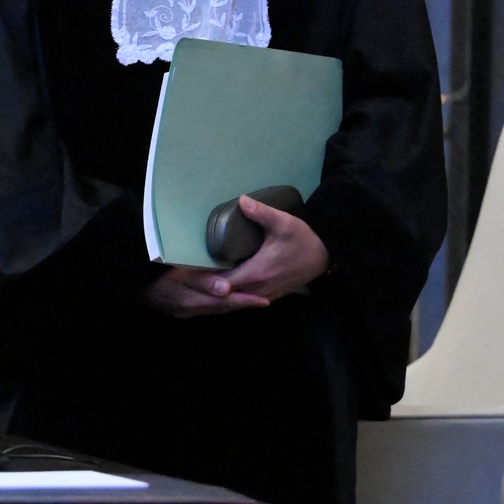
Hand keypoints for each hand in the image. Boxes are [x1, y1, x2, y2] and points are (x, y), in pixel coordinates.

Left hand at [141, 196, 329, 318]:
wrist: (326, 257)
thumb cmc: (304, 239)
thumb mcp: (284, 222)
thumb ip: (262, 213)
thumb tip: (242, 200)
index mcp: (256, 272)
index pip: (220, 282)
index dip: (201, 280)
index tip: (181, 273)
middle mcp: (257, 289)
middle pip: (222, 297)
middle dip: (201, 291)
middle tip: (177, 285)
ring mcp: (263, 295)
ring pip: (231, 303)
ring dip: (212, 298)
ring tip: (189, 293)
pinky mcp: (268, 296)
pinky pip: (241, 304)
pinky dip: (225, 301)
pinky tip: (214, 295)